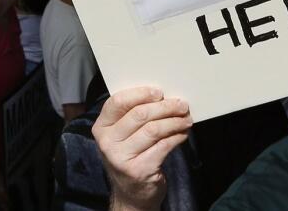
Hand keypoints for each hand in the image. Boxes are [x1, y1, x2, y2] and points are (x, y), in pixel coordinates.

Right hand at [92, 87, 189, 210]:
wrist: (131, 194)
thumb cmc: (129, 157)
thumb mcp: (121, 136)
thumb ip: (131, 116)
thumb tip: (160, 97)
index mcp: (101, 128)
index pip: (117, 102)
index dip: (140, 93)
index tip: (158, 92)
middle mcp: (107, 143)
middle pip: (139, 115)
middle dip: (164, 107)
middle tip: (181, 105)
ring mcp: (122, 158)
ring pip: (153, 130)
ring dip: (174, 122)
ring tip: (186, 119)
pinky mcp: (139, 170)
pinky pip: (163, 146)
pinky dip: (177, 137)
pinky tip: (183, 134)